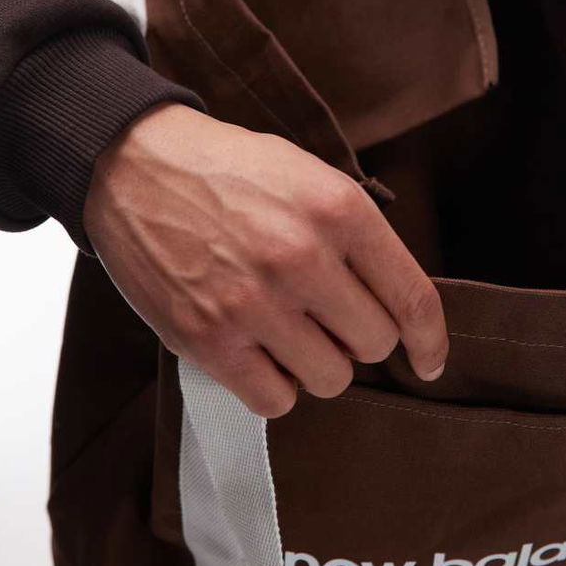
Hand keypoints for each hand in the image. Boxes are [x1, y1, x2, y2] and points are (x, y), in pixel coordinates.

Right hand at [83, 102, 447, 417]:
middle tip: (326, 317)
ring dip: (317, 363)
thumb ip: (356, 232)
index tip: (429, 361)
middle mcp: (302, 257)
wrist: (134, 165)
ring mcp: (254, 302)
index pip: (412, 297)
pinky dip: (275, 385)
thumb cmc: (228, 170)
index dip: (431, 340)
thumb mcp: (308, 174)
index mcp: (339, 210)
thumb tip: (394, 299)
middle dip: (358, 337)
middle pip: (374, 344)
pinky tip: (259, 354)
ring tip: (288, 332)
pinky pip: (275, 400)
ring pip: (331, 379)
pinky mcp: (208, 338)